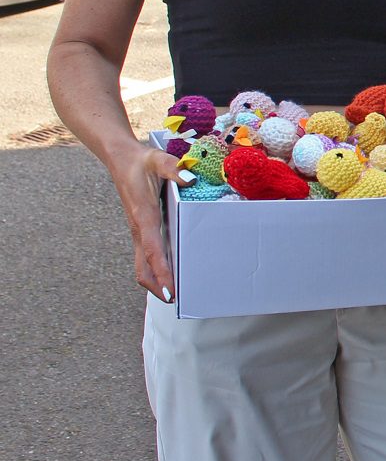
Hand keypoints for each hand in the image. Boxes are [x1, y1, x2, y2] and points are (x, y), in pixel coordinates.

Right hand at [118, 144, 189, 301]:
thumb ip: (174, 168)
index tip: (170, 292)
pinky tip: (172, 270)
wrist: (122, 159)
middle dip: (157, 286)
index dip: (162, 273)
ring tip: (175, 292)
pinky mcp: (142, 228)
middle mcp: (139, 229)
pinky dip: (156, 267)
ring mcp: (139, 231)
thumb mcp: (159, 160)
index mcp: (144, 217)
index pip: (153, 252)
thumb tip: (189, 179)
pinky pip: (147, 254)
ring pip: (143, 264)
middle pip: (143, 268)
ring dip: (156, 280)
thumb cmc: (141, 161)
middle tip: (176, 300)